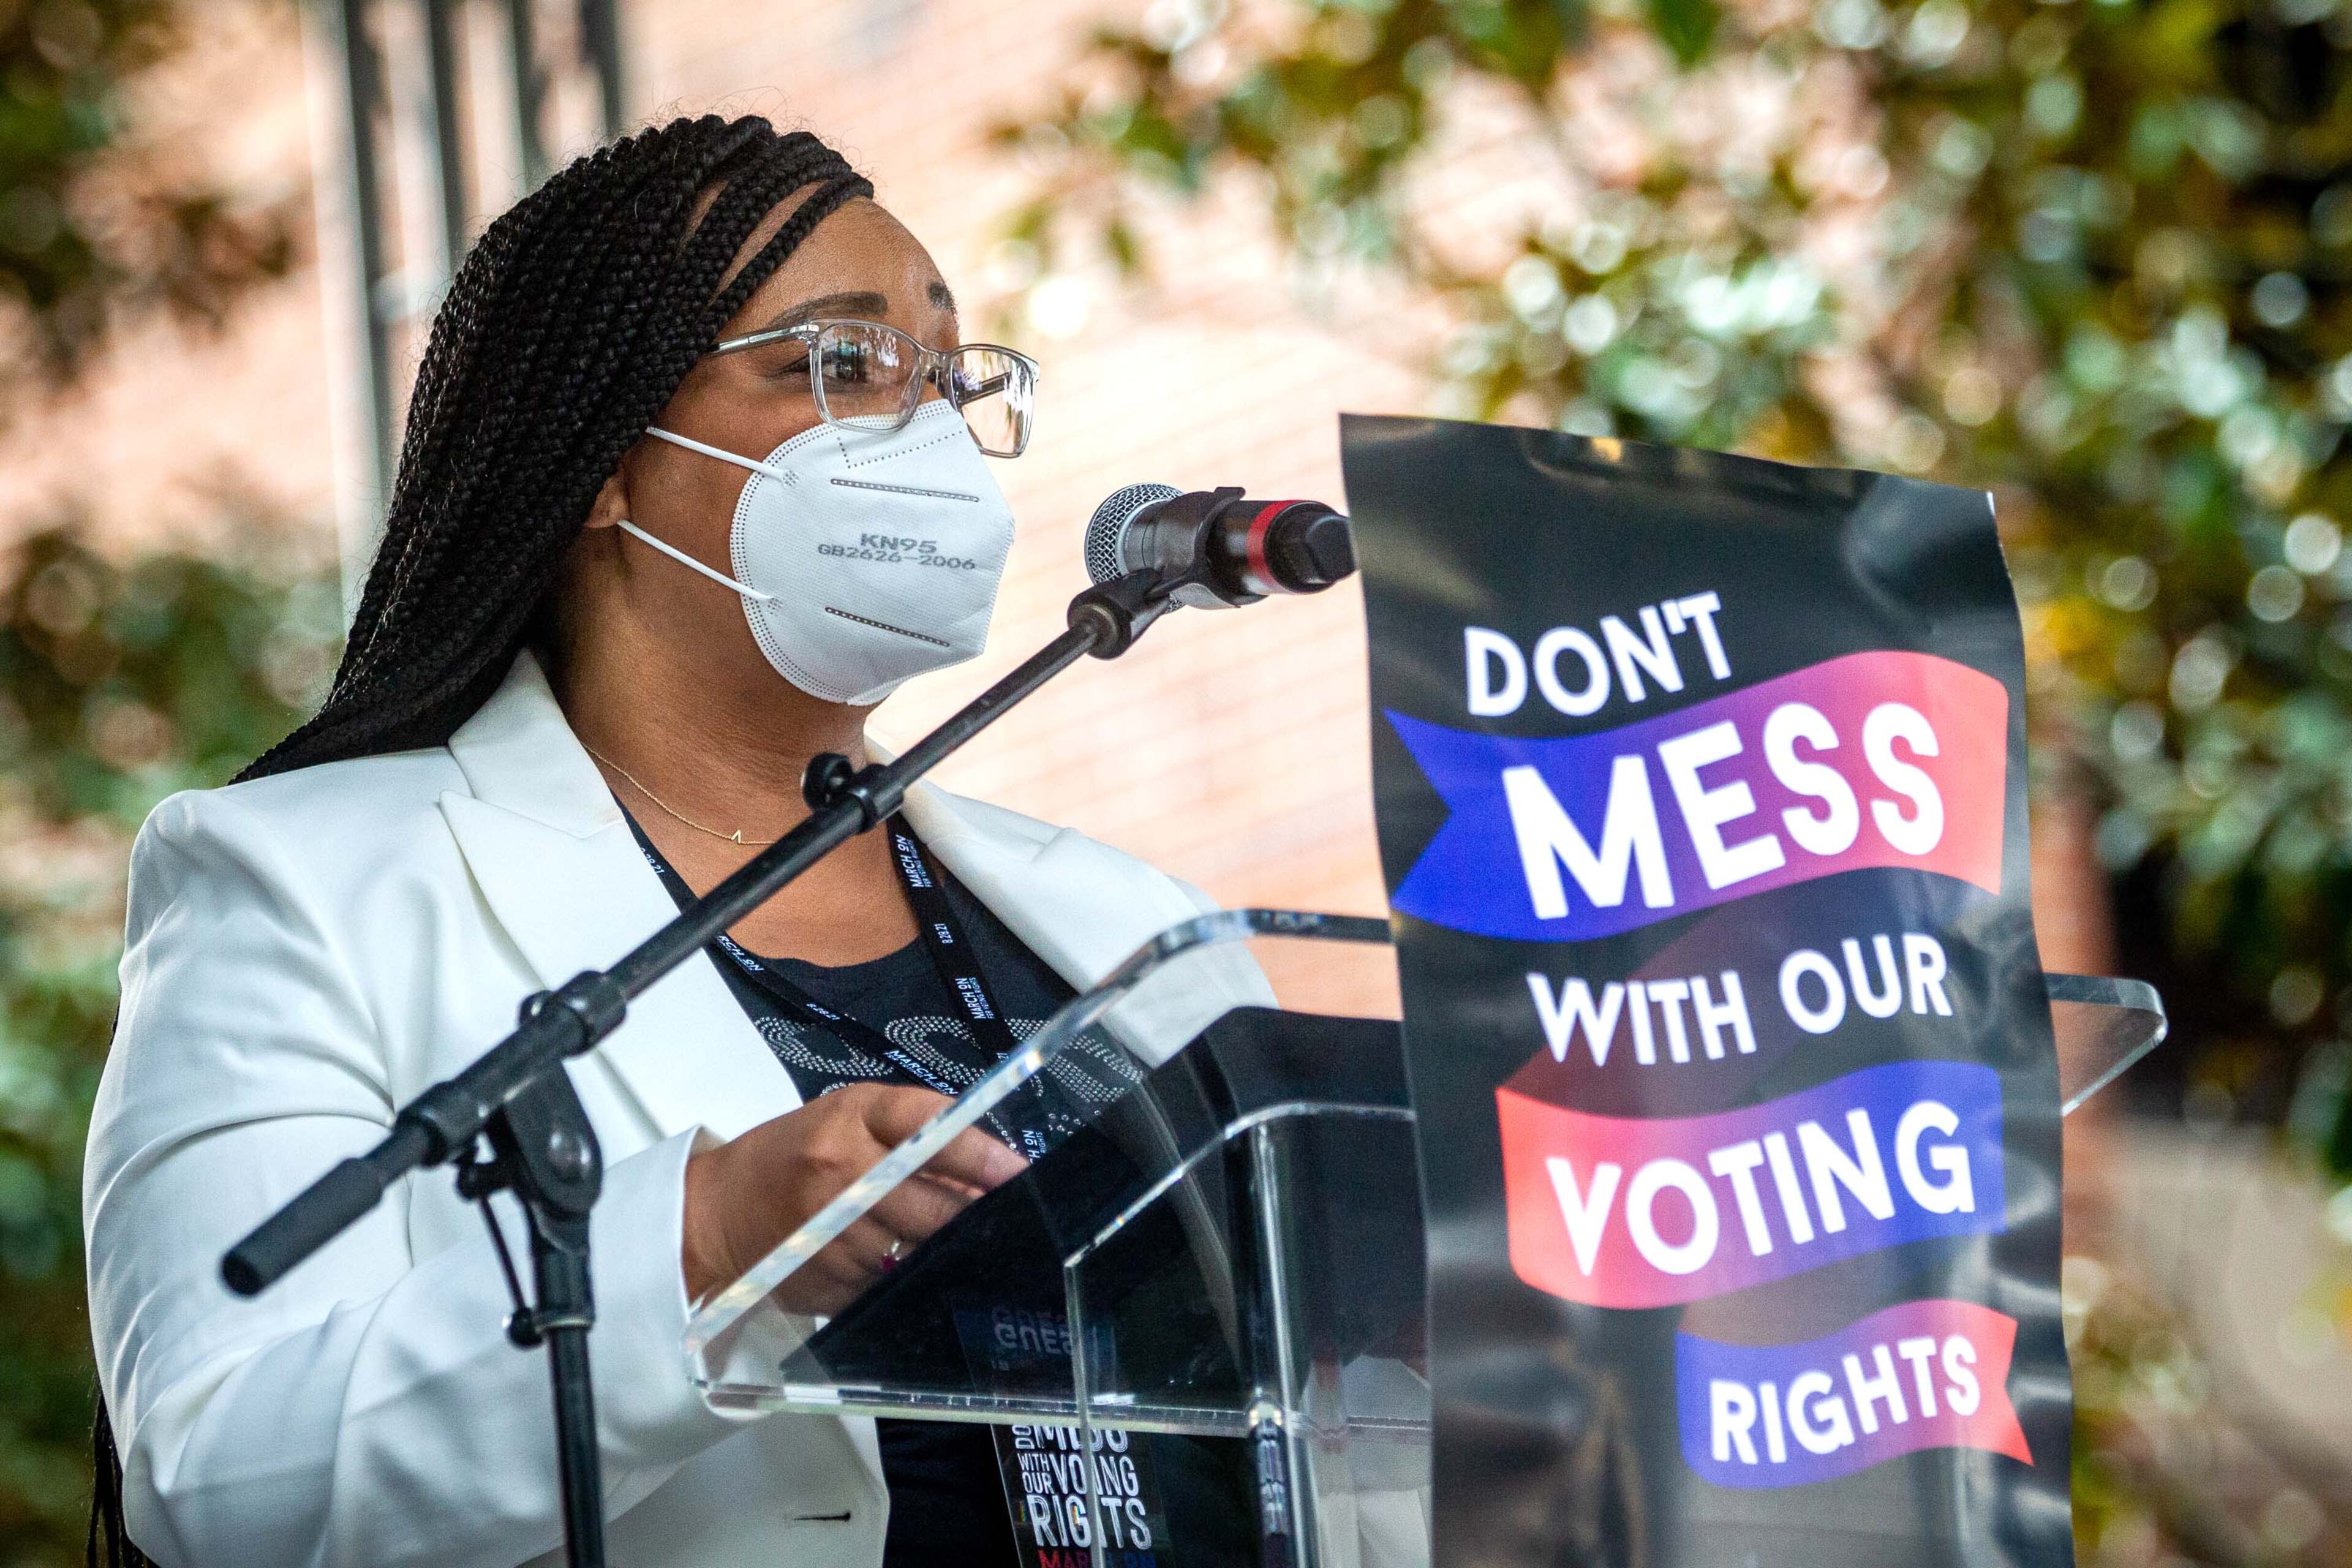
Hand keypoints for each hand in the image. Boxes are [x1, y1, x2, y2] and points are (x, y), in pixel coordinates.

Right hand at [680, 1082, 1025, 1314]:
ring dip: (947, 1252)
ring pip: (919, 1251)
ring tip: (965, 1247)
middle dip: (977, 1217)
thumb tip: (990, 1177)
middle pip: (935, 1205)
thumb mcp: (847, 1121)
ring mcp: (835, 1234)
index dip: (983, 1154)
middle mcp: (843, 1172)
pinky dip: (912, 1280)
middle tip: (1015, 1222)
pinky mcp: (829, 1282)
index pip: (931, 1128)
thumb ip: (914, 1137)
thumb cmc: (791, 1156)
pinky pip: (891, 1285)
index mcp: (851, 1117)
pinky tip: (916, 1271)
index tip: (1021, 1174)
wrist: (715, 1212)